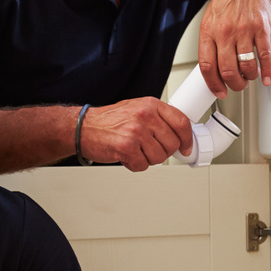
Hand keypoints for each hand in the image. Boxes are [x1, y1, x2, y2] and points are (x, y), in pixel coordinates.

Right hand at [80, 98, 194, 171]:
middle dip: (163, 151)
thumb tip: (178, 134)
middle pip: (172, 143)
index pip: (181, 122)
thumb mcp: (137, 108)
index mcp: (151, 105)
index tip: (186, 147)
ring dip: (148, 159)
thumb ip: (158, 118)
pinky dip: (135, 165)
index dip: (187, 138)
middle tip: (150, 148)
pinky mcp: (127, 148)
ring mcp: (136, 132)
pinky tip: (127, 155)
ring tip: (135, 150)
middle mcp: (145, 116)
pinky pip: (143, 165)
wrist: (83, 127)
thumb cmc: (109, 120)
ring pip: (159, 157)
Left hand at [198, 0, 270, 97]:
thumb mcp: (214, 13)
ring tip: (250, 75)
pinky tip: (267, 76)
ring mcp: (244, 29)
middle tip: (238, 85)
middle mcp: (225, 30)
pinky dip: (267, 71)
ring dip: (249, 77)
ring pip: (246, 66)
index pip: (207, 65)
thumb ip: (212, 37)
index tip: (218, 91)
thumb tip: (214, 62)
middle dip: (234, 84)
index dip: (213, 83)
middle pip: (227, 70)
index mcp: (209, 28)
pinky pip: (265, 56)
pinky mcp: (262, 27)